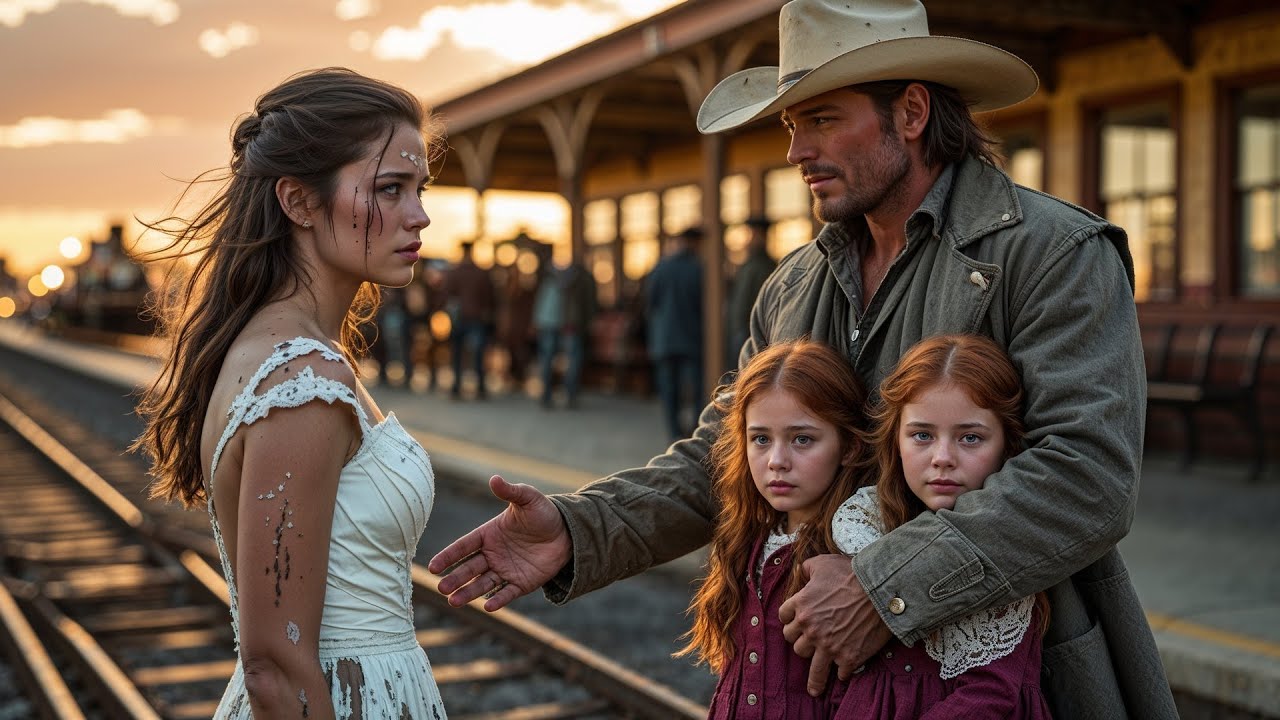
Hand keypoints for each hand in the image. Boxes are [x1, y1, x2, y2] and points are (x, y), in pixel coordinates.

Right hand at [427, 475, 570, 610]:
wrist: (567, 532)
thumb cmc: (543, 513)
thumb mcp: (528, 499)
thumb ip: (510, 491)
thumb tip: (494, 478)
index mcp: (489, 534)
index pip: (464, 546)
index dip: (449, 556)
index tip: (433, 567)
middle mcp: (493, 554)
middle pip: (469, 568)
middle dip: (455, 578)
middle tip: (442, 589)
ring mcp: (505, 570)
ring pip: (483, 584)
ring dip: (469, 593)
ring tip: (454, 602)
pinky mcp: (521, 583)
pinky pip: (507, 593)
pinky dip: (498, 600)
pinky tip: (488, 607)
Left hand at [778, 553, 892, 695]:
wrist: (880, 589)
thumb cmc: (851, 573)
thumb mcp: (823, 563)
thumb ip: (807, 568)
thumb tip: (801, 572)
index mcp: (801, 606)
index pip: (783, 619)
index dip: (790, 621)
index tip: (796, 624)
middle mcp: (811, 629)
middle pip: (795, 643)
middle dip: (802, 642)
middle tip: (810, 644)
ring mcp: (828, 645)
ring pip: (813, 668)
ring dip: (814, 675)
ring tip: (814, 688)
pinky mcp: (848, 657)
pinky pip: (839, 673)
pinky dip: (842, 673)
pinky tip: (843, 674)